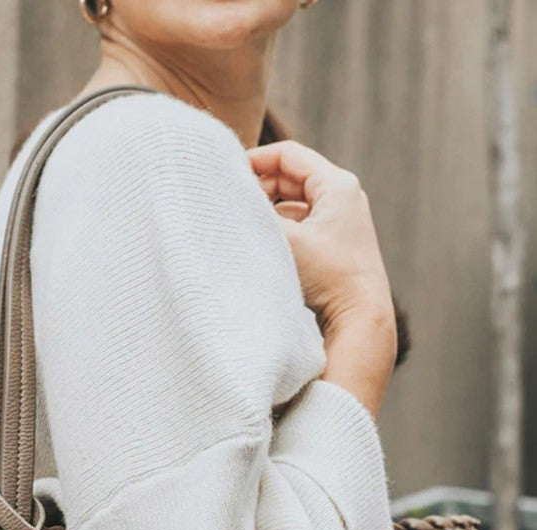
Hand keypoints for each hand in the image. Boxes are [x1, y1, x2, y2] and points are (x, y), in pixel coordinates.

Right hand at [247, 139, 396, 418]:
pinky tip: (264, 245)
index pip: (287, 155)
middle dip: (259, 189)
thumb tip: (224, 200)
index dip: (254, 161)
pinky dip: (280, 229)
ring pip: (293, 203)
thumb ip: (255, 214)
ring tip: (245, 227)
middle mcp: (343, 197)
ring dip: (268, 212)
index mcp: (337, 184)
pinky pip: (301, 225)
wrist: (360, 319)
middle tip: (232, 205)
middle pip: (290, 178)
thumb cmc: (328, 277)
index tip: (227, 175)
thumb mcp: (285, 238)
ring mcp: (341, 222)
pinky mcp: (336, 245)